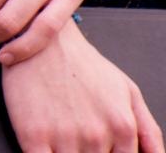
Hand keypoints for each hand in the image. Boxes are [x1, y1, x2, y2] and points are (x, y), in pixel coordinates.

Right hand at [0, 21, 161, 152]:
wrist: (39, 40)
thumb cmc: (82, 64)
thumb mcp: (127, 91)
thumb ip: (149, 131)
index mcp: (122, 127)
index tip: (99, 150)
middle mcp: (96, 135)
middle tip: (81, 142)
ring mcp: (64, 137)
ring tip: (64, 141)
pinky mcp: (32, 135)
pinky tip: (47, 149)